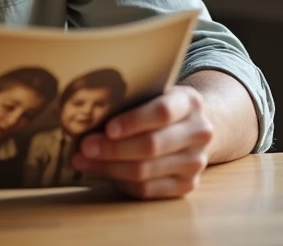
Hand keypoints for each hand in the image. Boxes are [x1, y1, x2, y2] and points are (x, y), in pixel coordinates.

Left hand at [71, 85, 213, 199]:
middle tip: (85, 147)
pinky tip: (102, 172)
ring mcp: (195, 162)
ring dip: (109, 168)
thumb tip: (86, 114)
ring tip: (83, 161)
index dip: (133, 121)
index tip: (107, 128)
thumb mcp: (153, 92)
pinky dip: (120, 182)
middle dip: (113, 149)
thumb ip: (130, 100)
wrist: (191, 127)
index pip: (162, 112)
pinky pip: (147, 190)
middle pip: (152, 145)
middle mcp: (199, 132)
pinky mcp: (187, 185)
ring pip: (145, 171)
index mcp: (190, 102)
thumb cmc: (160, 106)